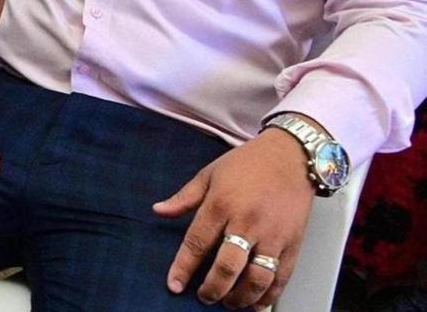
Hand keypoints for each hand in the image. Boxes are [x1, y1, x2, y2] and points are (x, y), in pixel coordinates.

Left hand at [153, 128, 314, 308]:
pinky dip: (269, 296)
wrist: (291, 156)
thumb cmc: (247, 163)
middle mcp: (247, 222)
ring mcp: (273, 235)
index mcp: (221, 204)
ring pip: (256, 278)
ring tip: (228, 303)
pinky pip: (281, 277)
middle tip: (204, 298)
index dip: (183, 268)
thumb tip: (158, 210)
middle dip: (213, 289)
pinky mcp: (294, 243)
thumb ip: (184, 197)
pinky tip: (256, 304)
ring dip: (240, 297)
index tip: (174, 285)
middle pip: (227, 266)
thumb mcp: (209, 174)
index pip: (197, 243)